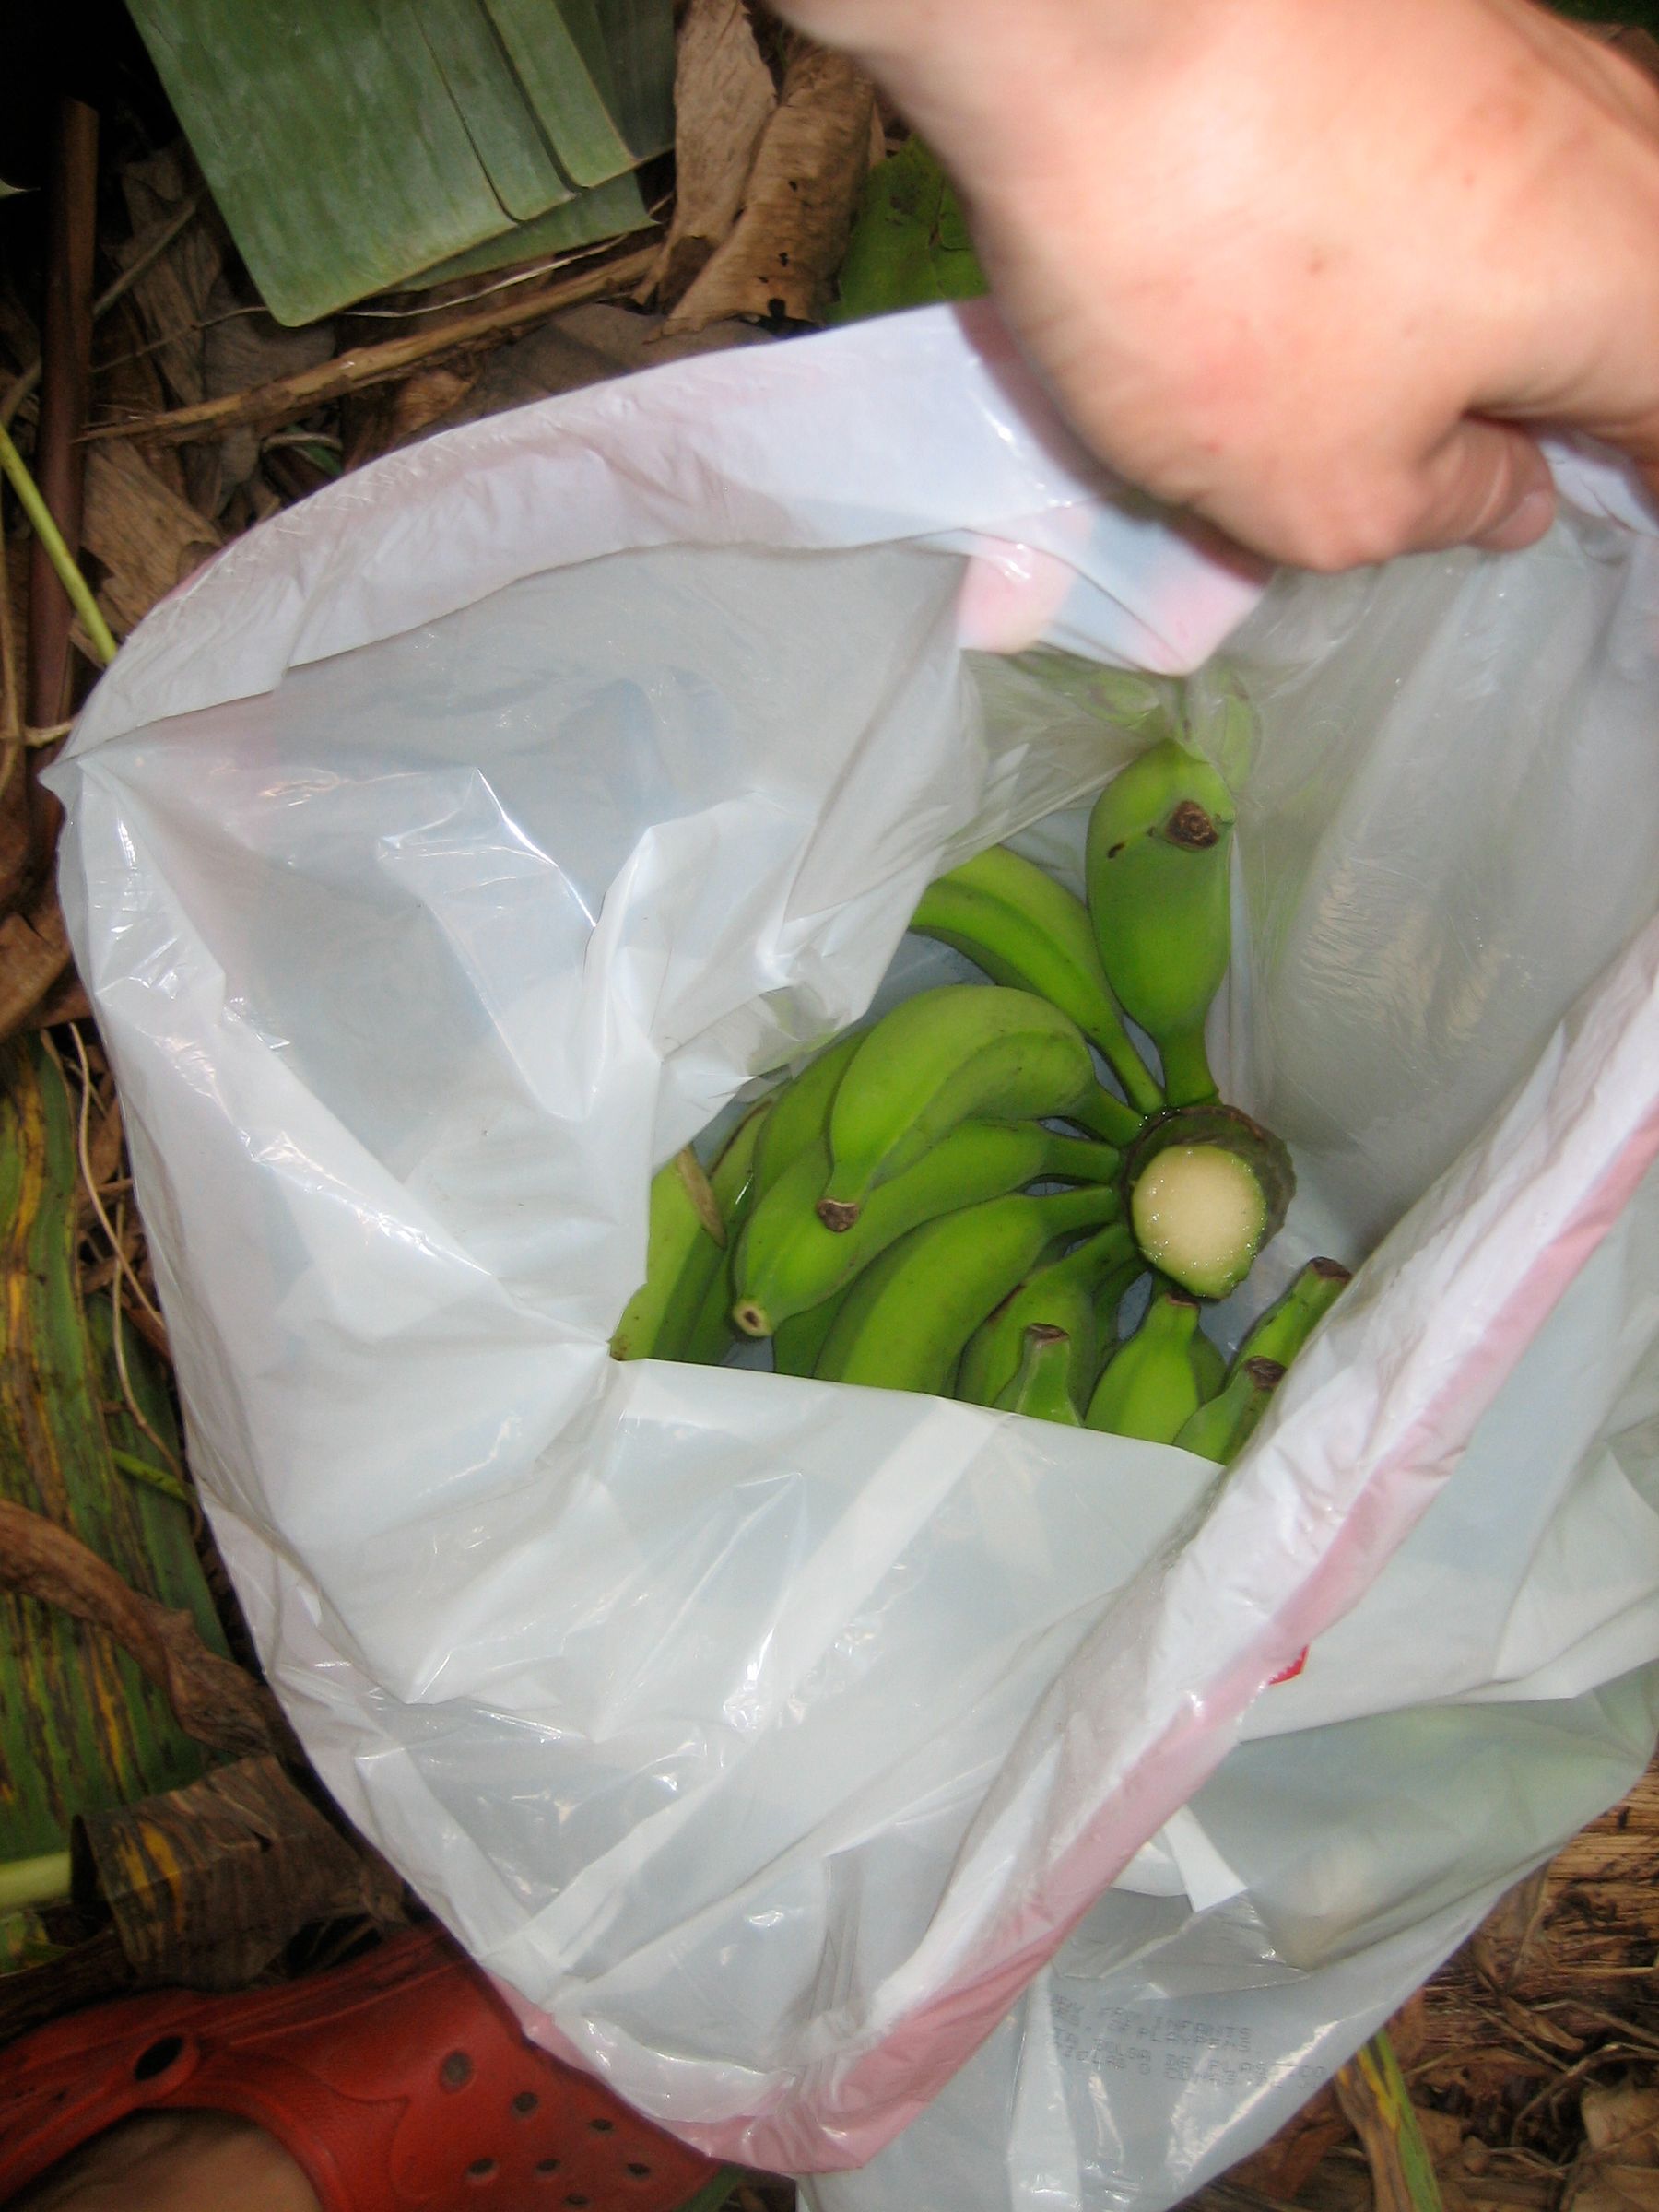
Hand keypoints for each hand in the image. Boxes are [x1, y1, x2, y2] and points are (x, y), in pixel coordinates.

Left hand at [771, 0, 1658, 568]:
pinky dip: (1388, 243)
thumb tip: (1505, 495)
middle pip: (1613, 318)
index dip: (1629, 488)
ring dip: (1457, 330)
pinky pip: (1443, 168)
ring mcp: (1532, 63)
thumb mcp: (1329, 491)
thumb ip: (1441, 510)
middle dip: (1543, 410)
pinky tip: (1293, 284)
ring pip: (1531, 238)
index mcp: (1637, 291)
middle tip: (1460, 481)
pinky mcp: (1431, 23)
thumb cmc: (1227, 283)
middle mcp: (1622, 152)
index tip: (1572, 520)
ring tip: (1343, 394)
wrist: (1094, 14)